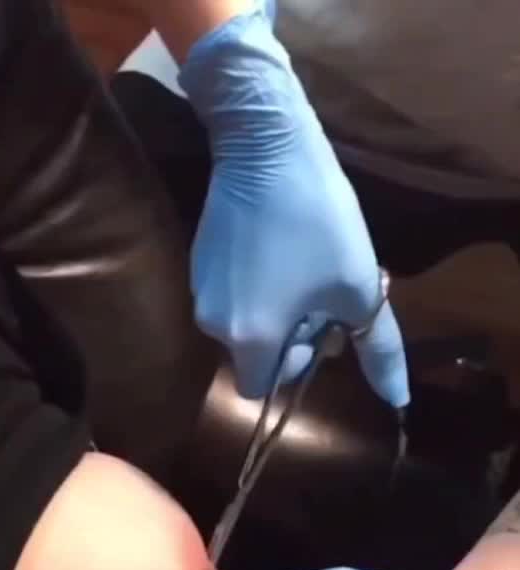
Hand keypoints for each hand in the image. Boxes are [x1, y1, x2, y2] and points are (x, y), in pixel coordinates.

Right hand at [179, 5, 408, 405]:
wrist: (265, 142)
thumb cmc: (317, 219)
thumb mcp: (359, 287)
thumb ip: (376, 349)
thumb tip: (397, 401)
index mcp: (250, 340)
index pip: (263, 388)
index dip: (294, 363)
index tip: (319, 322)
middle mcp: (214, 325)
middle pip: (253, 356)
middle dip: (287, 335)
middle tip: (318, 291)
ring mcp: (200, 291)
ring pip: (243, 324)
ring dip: (273, 309)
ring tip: (300, 264)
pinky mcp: (198, 261)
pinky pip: (230, 294)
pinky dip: (255, 285)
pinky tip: (278, 246)